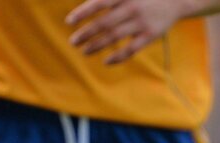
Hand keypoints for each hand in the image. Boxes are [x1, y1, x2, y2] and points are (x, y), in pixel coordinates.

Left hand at [66, 0, 185, 63]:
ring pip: (114, 37)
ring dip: (97, 46)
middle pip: (103, 23)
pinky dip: (117, 57)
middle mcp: (131, 8)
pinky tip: (106, 61)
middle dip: (86, 33)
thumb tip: (86, 7)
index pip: (98, 3)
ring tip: (85, 51)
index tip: (69, 22)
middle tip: (73, 42)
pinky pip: (131, 49)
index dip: (82, 13)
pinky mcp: (150, 35)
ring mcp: (141, 23)